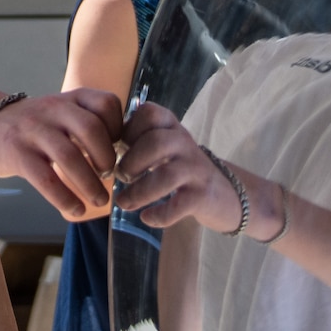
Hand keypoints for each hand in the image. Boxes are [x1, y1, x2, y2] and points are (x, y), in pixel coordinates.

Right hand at [0, 87, 123, 220]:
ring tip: (101, 200)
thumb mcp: (63, 113)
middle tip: (111, 175)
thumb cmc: (36, 126)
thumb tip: (125, 155)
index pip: (106, 103)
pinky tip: (76, 209)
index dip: (119, 127)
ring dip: (90, 183)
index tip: (121, 148)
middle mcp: (53, 109)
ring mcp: (33, 130)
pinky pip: (44, 178)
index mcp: (71, 98)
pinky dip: (64, 198)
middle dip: (107, 156)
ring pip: (68, 156)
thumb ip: (89, 124)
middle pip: (90, 128)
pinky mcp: (17, 153)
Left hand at [113, 102, 242, 233]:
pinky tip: (147, 217)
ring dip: (139, 191)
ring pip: (167, 175)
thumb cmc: (184, 169)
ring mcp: (196, 170)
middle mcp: (186, 144)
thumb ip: (141, 141)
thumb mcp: (167, 147)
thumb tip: (104, 147)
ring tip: (124, 202)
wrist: (226, 192)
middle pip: (156, 142)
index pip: (149, 113)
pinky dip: (158, 214)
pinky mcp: (202, 196)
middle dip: (132, 161)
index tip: (120, 147)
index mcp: (173, 128)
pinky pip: (178, 205)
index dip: (129, 129)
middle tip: (121, 176)